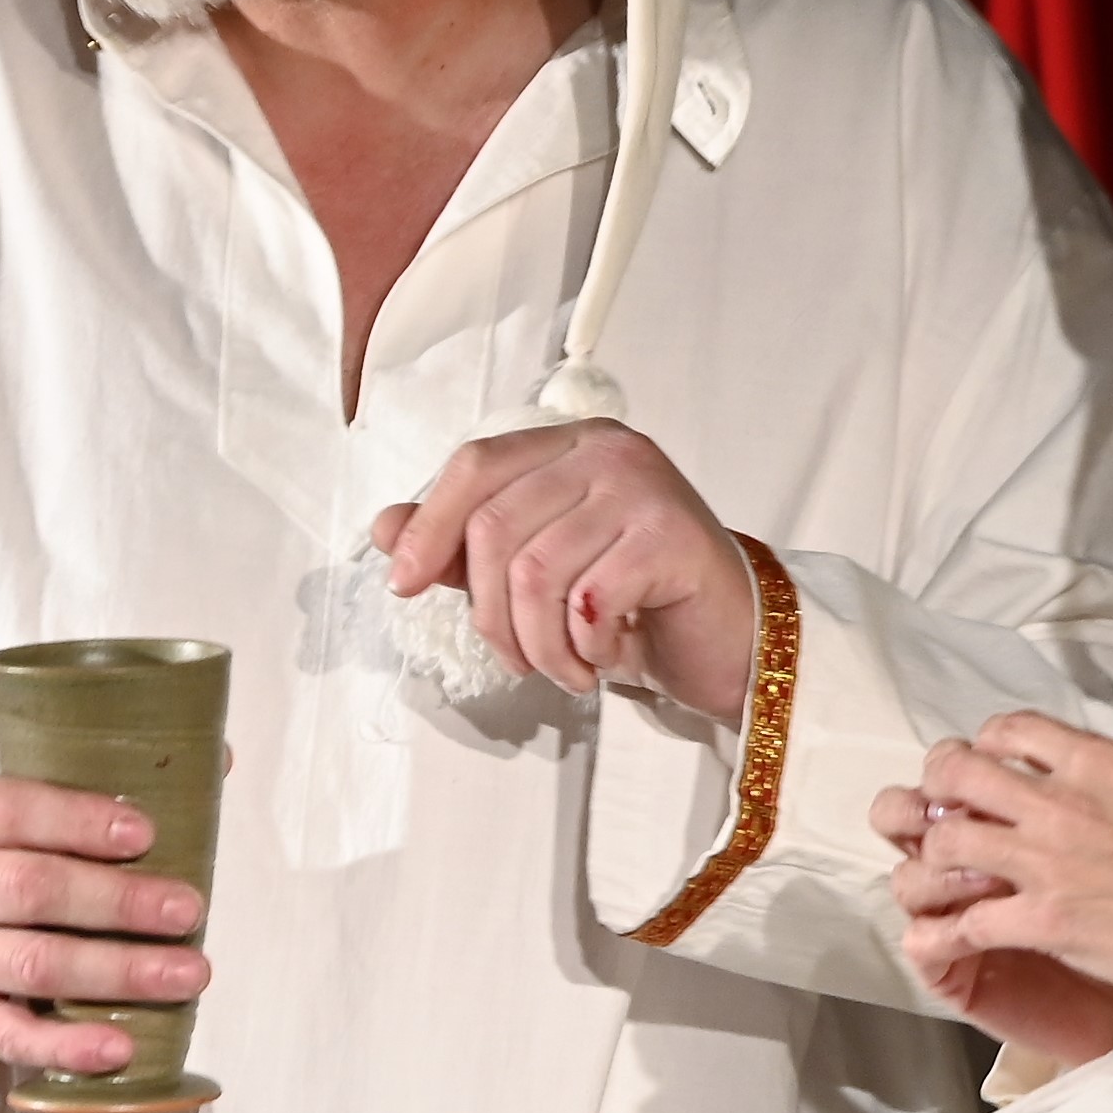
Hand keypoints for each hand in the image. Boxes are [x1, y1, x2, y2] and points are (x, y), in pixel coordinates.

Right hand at [0, 777, 209, 1077]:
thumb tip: (212, 761)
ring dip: (116, 971)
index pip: (9, 810)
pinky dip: (68, 1045)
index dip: (80, 820)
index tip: (147, 833)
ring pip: (31, 964)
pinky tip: (122, 1046)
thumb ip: (79, 799)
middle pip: (30, 889)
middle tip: (187, 910)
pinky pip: (8, 1036)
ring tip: (187, 974)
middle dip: (118, 900)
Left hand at [370, 424, 758, 719]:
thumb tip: (386, 528)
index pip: (475, 465)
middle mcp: (607, 450)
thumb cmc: (633, 602)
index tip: (406, 584)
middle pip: (495, 526)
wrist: (726, 641)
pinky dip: (584, 647)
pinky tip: (604, 655)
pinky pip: (588, 599)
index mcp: (568, 444)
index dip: (429, 526)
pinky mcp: (672, 536)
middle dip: (490, 614)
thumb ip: (463, 544)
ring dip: (538, 643)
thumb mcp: (535, 574)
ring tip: (564, 667)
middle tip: (518, 658)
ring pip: (534, 571)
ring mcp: (644, 488)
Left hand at [883, 713, 1112, 1006]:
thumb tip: (1080, 783)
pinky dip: (943, 932)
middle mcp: (1061, 801)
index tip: (982, 768)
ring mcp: (1047, 861)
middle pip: (958, 772)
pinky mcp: (1045, 920)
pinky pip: (966, 921)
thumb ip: (1107, 780)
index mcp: (1095, 762)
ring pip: (947, 840)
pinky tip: (937, 938)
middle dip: (937, 789)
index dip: (981, 746)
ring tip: (939, 874)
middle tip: (939, 812)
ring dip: (934, 858)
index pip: (1009, 728)